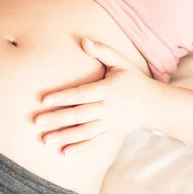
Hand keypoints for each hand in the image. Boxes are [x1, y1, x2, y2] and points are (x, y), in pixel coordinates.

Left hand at [34, 38, 152, 155]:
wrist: (155, 105)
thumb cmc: (134, 80)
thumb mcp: (121, 62)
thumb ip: (102, 51)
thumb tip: (83, 40)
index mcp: (108, 90)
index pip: (81, 94)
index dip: (63, 97)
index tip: (45, 100)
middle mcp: (107, 109)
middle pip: (79, 115)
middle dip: (57, 119)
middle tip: (37, 122)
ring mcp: (109, 124)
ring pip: (84, 132)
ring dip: (64, 137)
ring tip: (45, 141)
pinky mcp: (111, 134)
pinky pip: (94, 143)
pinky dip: (80, 149)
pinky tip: (64, 153)